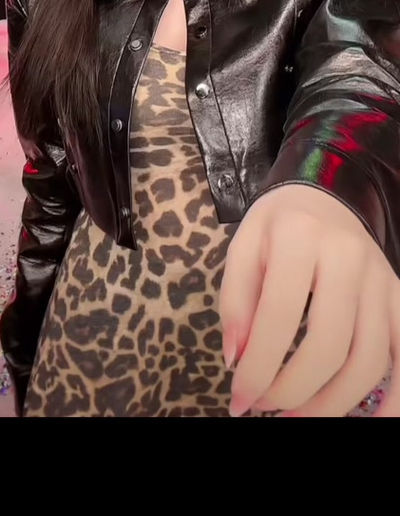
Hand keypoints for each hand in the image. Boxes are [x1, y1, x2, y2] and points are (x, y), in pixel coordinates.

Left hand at [219, 184, 398, 416]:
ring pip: (369, 360)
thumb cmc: (278, 227)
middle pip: (329, 345)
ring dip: (332, 404)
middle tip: (264, 407)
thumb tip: (237, 358)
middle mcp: (347, 257)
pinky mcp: (397, 296)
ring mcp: (379, 278)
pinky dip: (396, 398)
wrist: (325, 196)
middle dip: (292, 391)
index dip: (258, 367)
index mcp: (300, 237)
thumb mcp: (244, 247)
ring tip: (297, 418)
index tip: (239, 399)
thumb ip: (235, 300)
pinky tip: (373, 421)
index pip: (279, 316)